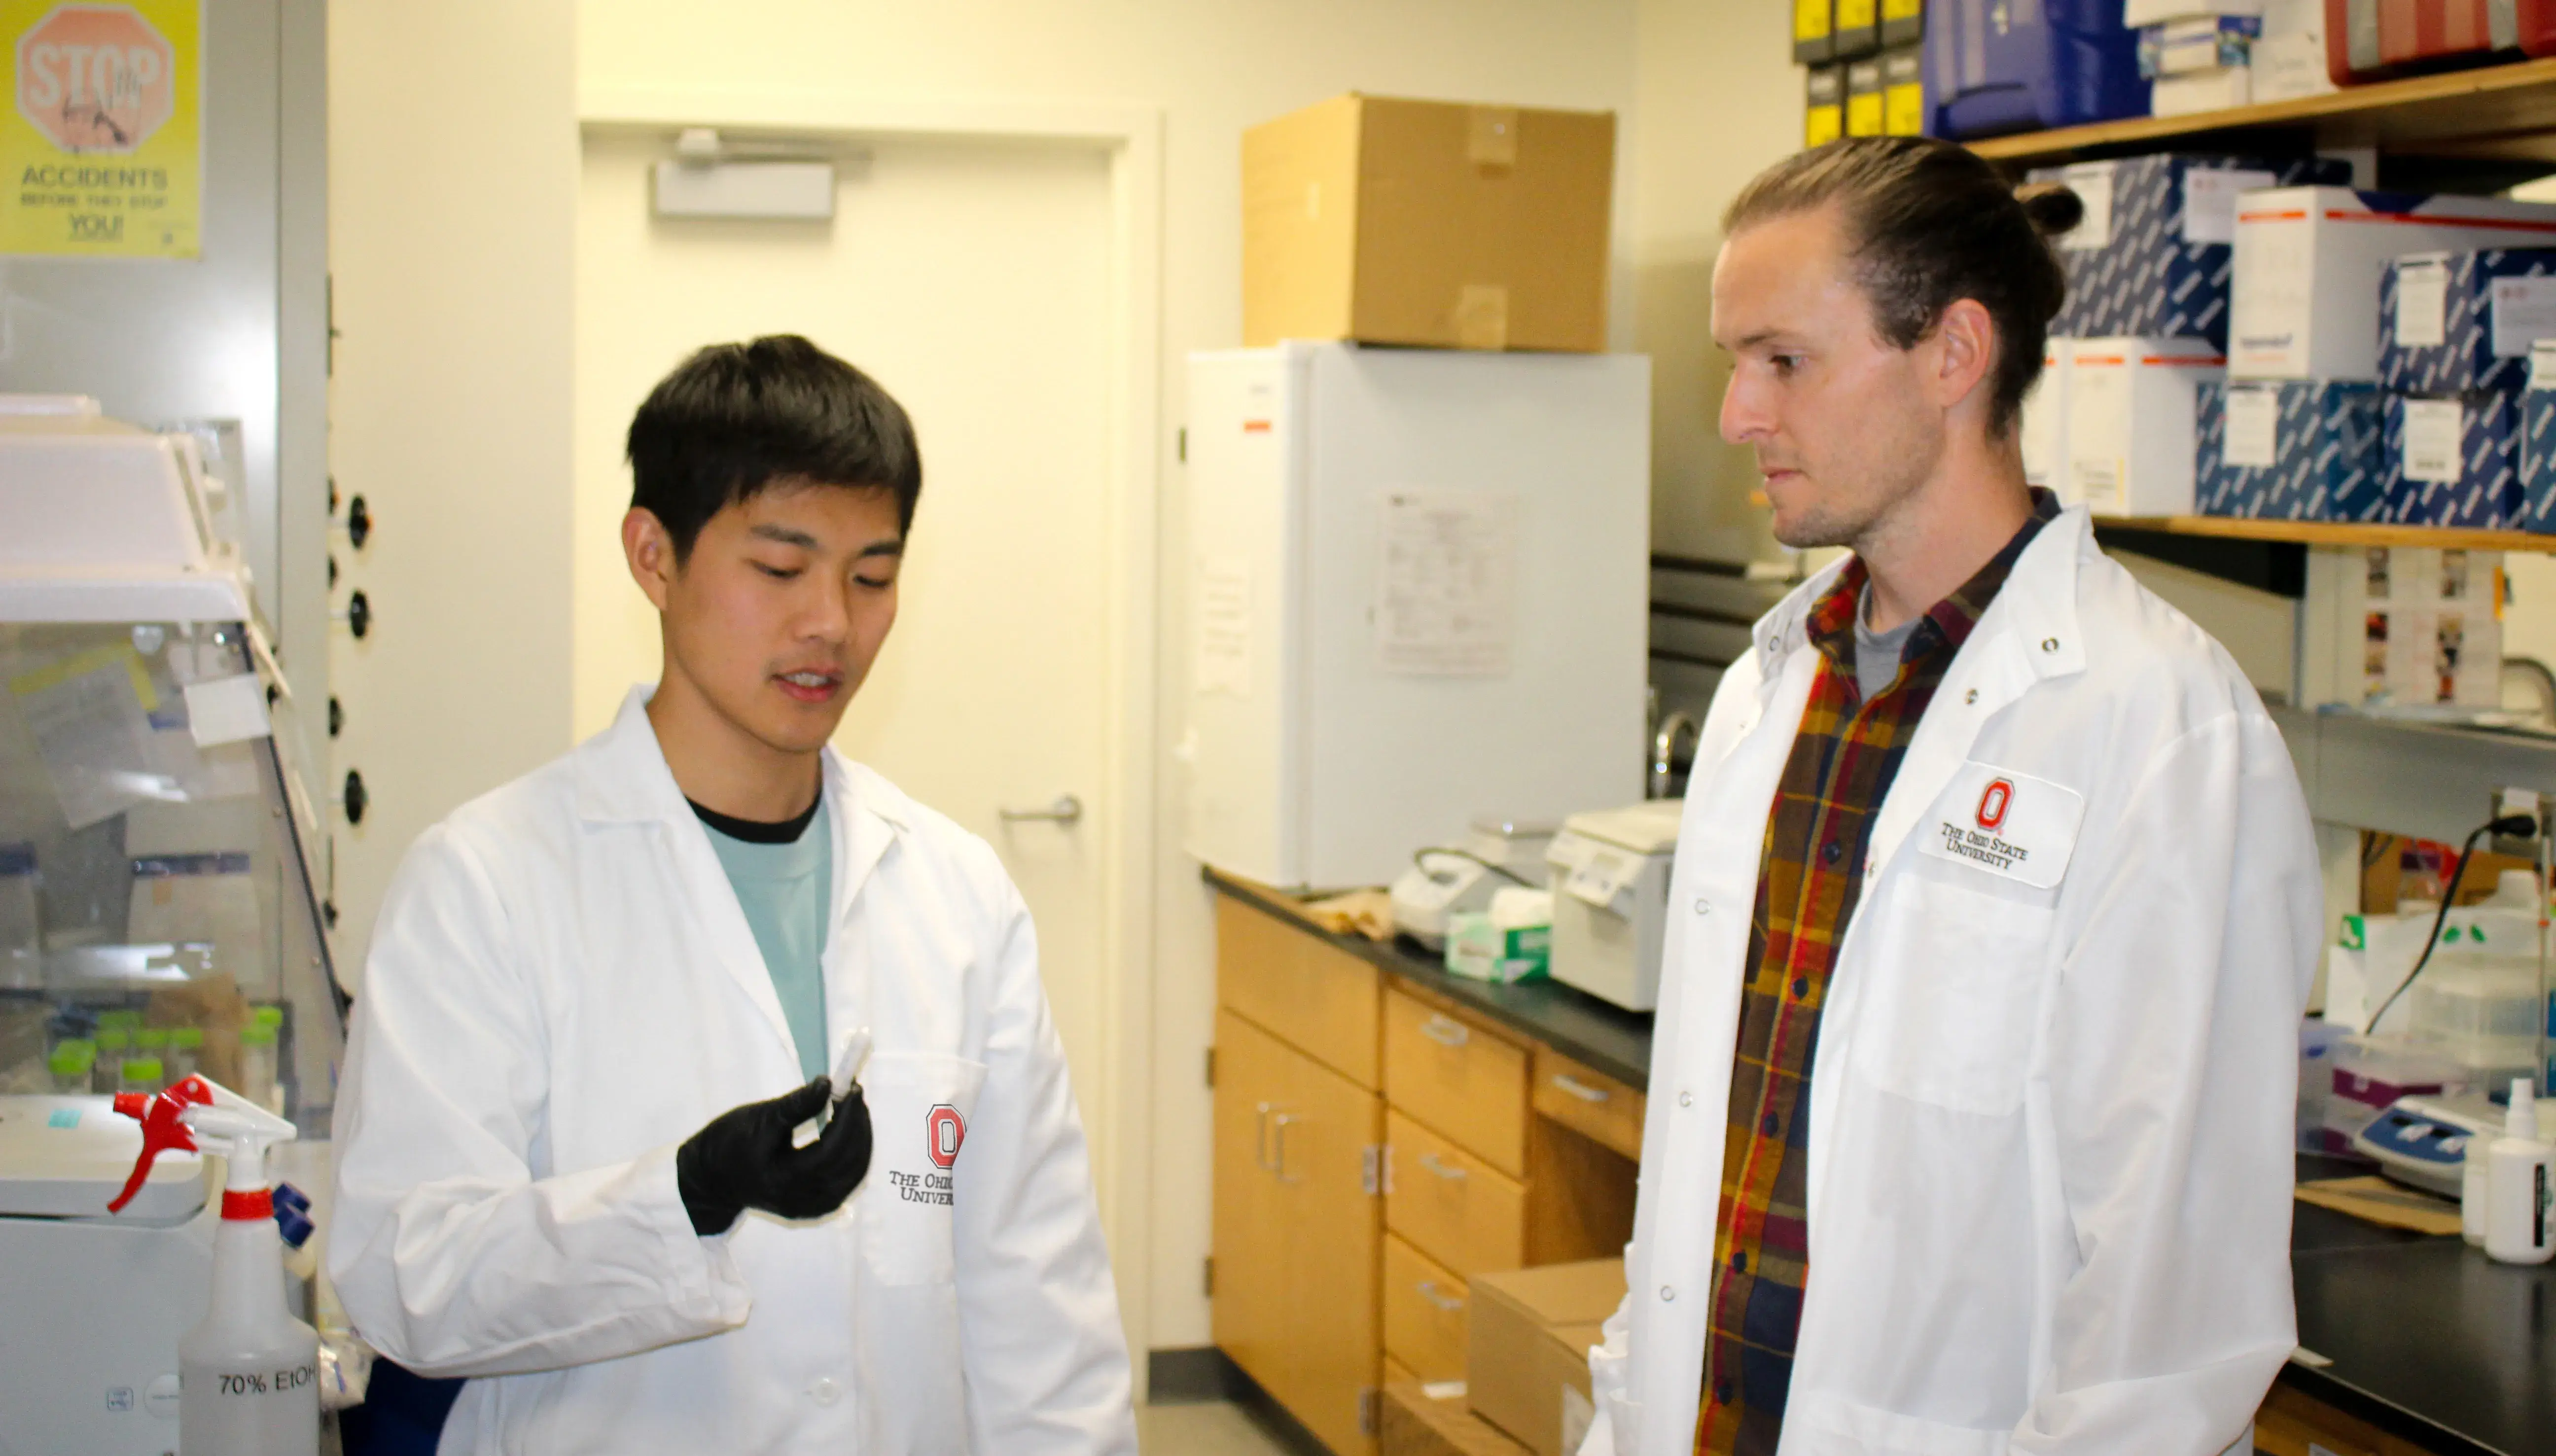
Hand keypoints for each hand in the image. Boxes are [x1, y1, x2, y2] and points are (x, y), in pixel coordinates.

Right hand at [675, 1077, 873, 1235]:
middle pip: (847, 1165)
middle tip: (855, 1095)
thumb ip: (795, 1104)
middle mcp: (799, 1200)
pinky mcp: (813, 1209)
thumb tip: (827, 1083)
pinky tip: (849, 1135)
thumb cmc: (730, 1144)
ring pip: (853, 1176)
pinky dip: (853, 1157)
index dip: (848, 1119)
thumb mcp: (759, 1118)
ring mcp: (808, 1208)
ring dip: (860, 1140)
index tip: (852, 1089)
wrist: (712, 1179)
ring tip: (854, 1110)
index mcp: (782, 1179)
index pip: (830, 1151)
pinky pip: (846, 1184)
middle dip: (858, 1126)